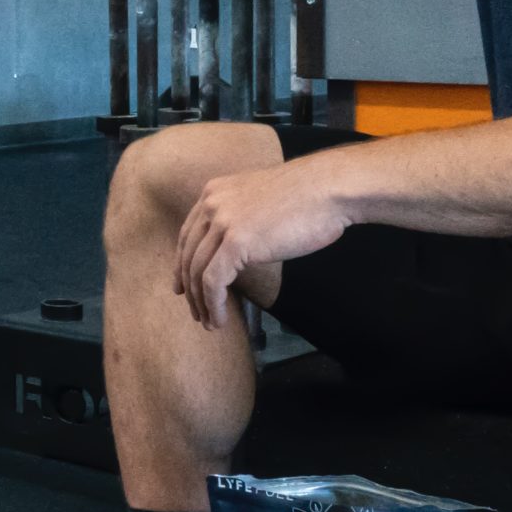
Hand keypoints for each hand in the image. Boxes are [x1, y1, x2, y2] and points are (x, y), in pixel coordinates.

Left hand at [173, 161, 351, 330]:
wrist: (328, 188)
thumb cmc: (308, 196)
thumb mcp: (261, 202)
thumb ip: (242, 219)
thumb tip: (238, 248)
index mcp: (215, 191)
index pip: (188, 234)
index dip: (182, 264)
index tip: (184, 287)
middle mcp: (212, 204)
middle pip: (187, 254)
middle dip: (189, 288)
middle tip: (197, 312)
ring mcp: (222, 221)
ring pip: (197, 271)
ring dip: (201, 302)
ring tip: (210, 323)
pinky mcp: (236, 242)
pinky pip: (213, 281)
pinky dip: (213, 304)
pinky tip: (219, 319)